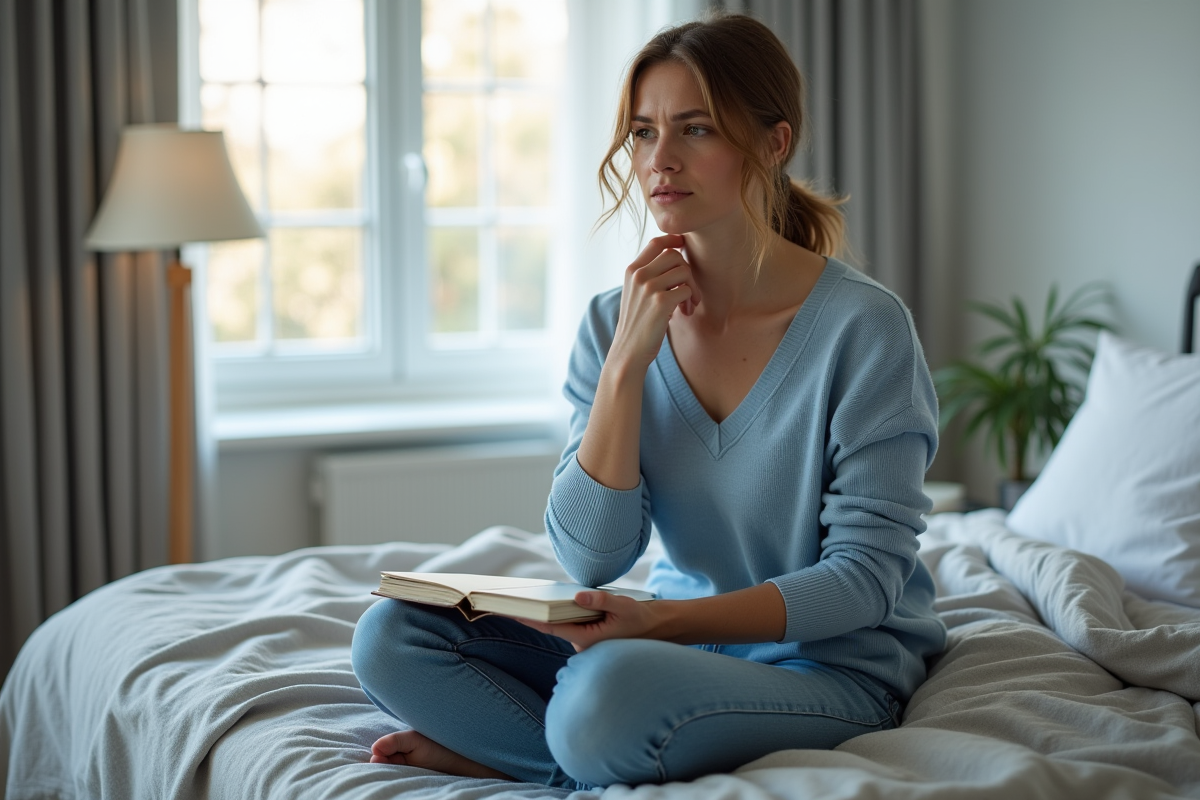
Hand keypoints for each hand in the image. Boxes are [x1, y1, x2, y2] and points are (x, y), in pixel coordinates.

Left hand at [515, 591, 667, 651]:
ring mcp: (585, 642)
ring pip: (564, 623)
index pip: (552, 627)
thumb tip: (578, 597)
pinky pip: (572, 623)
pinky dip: (565, 613)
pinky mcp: (589, 637)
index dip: (531, 619)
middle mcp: (583, 644)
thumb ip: (601, 601)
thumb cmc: (641, 618)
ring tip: (533, 597)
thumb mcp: (624, 606)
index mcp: (588, 639)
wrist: (657, 629)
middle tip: (515, 599)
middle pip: (555, 625)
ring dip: (553, 611)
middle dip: (538, 612)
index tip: (512, 612)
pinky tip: (559, 600)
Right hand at [610, 234, 701, 370]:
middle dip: (687, 271)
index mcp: (632, 270)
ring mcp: (649, 287)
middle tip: (687, 290)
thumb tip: (675, 255)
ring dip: (692, 287)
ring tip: (687, 304)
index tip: (683, 246)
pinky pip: (687, 290)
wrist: (628, 350)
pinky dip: (690, 301)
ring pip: (684, 271)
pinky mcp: (660, 302)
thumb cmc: (637, 322)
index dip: (674, 240)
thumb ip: (649, 274)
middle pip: (675, 255)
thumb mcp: (636, 293)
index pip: (656, 242)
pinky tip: (684, 313)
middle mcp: (638, 275)